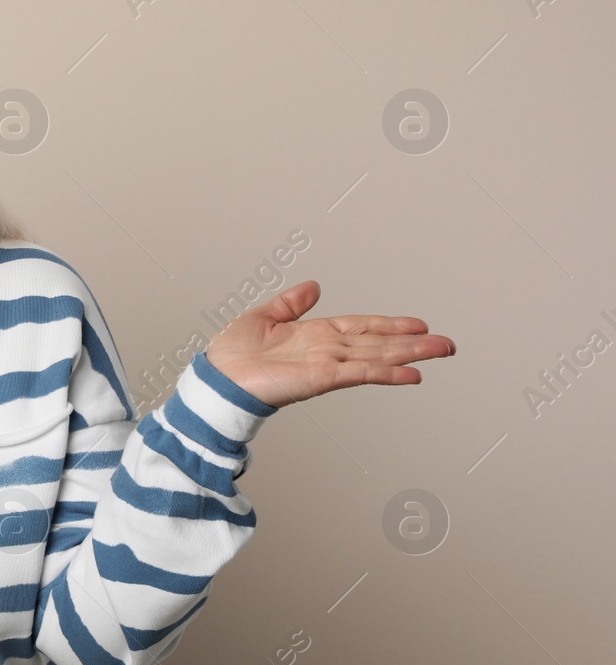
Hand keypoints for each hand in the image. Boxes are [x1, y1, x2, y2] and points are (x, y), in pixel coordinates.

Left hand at [203, 281, 455, 409]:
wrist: (216, 378)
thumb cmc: (232, 354)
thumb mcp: (264, 315)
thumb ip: (291, 303)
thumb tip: (313, 286)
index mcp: (314, 335)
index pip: (361, 327)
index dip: (389, 325)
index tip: (418, 325)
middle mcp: (326, 350)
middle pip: (378, 343)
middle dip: (413, 343)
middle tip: (447, 344)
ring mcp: (327, 365)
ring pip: (377, 356)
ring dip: (410, 355)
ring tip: (441, 352)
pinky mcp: (321, 378)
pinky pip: (360, 373)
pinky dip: (386, 373)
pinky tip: (411, 374)